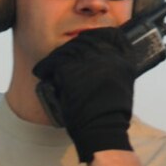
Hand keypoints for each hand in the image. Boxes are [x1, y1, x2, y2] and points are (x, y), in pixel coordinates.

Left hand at [32, 26, 135, 163]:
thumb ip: (113, 70)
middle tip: (64, 54)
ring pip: (70, 48)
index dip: (98, 36)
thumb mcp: (121, 86)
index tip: (89, 40)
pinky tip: (41, 71)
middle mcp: (108, 57)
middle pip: (88, 40)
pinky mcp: (72, 70)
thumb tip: (100, 62)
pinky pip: (55, 61)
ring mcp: (90, 62)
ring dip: (59, 55)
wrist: (102, 129)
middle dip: (74, 46)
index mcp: (124, 61)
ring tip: (51, 64)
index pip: (112, 36)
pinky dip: (45, 66)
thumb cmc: (111, 116)